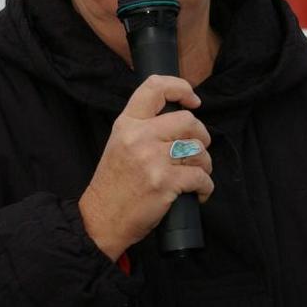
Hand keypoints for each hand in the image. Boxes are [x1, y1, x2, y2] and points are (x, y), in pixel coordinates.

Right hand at [78, 75, 212, 260]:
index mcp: (127, 123)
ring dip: (204, 163)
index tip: (193, 100)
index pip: (155, 87)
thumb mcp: (119, 143)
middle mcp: (139, 136)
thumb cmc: (113, 184)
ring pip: (198, 149)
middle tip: (196, 149)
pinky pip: (201, 177)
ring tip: (195, 174)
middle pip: (188, 121)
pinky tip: (198, 192)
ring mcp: (152, 159)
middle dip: (201, 136)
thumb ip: (143, 126)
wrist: (101, 219)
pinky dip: (205, 186)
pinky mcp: (165, 182)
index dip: (181, 88)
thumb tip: (180, 117)